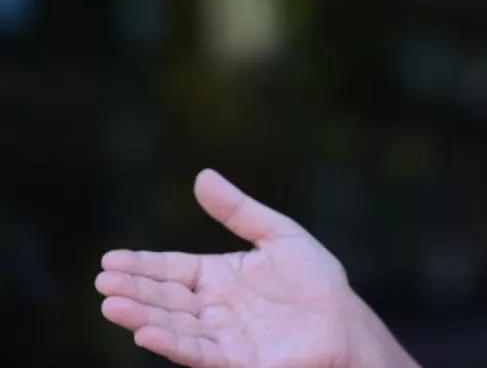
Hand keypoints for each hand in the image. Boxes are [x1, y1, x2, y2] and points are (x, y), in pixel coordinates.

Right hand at [95, 169, 417, 367]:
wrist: (344, 320)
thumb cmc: (315, 279)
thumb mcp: (277, 234)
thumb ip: (238, 210)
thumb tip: (201, 175)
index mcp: (218, 277)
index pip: (171, 270)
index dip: (141, 265)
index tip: (109, 260)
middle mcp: (213, 308)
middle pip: (165, 298)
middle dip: (134, 290)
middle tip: (103, 282)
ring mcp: (222, 336)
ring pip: (174, 326)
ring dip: (142, 316)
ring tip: (112, 305)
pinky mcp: (235, 361)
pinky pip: (198, 352)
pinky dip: (171, 343)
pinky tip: (145, 332)